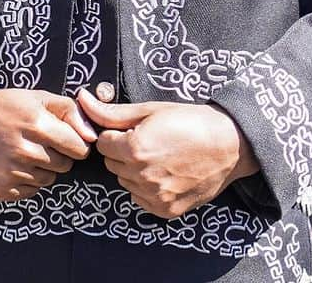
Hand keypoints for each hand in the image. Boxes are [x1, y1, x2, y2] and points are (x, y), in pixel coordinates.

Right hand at [0, 87, 96, 200]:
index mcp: (35, 123)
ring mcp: (10, 173)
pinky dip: (26, 181)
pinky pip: (30, 192)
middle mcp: (23, 150)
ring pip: (48, 180)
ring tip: (22, 152)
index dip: (75, 144)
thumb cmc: (1, 108)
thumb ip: (68, 110)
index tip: (66, 140)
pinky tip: (11, 164)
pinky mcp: (0, 190)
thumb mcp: (34, 97)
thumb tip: (93, 136)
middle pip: (64, 165)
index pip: (77, 147)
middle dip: (57, 155)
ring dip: (42, 169)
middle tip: (38, 143)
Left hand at [77, 88, 258, 218]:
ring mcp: (155, 197)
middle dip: (124, 152)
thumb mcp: (151, 110)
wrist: (229, 145)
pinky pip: (141, 199)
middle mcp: (142, 177)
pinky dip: (148, 188)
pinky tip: (166, 172)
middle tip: (150, 141)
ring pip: (126, 182)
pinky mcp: (166, 211)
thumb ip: (111, 112)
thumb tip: (82, 99)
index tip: (135, 129)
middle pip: (113, 164)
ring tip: (161, 155)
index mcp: (135, 149)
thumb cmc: (190, 121)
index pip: (103, 144)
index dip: (117, 134)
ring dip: (135, 170)